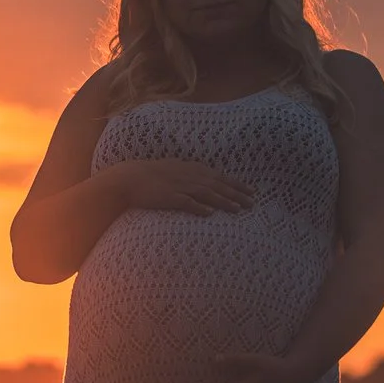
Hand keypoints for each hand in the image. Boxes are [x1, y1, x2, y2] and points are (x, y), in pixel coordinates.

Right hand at [111, 159, 254, 215]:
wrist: (130, 178)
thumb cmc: (152, 175)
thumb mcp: (175, 169)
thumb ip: (191, 173)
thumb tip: (204, 179)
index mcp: (193, 170)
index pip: (221, 177)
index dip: (237, 185)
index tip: (251, 191)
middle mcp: (190, 177)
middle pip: (219, 186)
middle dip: (237, 194)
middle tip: (253, 203)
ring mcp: (181, 187)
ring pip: (208, 194)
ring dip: (224, 201)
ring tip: (238, 209)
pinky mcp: (170, 197)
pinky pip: (187, 203)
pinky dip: (199, 207)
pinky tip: (210, 213)